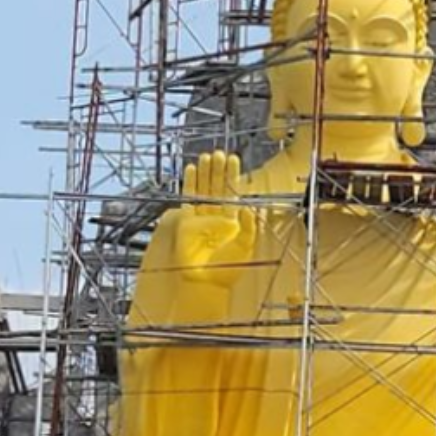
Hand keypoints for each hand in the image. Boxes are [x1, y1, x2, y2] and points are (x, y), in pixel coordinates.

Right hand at [154, 151, 253, 273]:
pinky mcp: (186, 222)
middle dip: (217, 170)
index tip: (233, 159)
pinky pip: (188, 199)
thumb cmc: (228, 268)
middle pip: (216, 187)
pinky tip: (191, 170)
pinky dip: (189, 184)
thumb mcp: (246, 247)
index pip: (232, 192)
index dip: (232, 175)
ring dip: (204, 173)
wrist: (207, 282)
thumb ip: (249, 227)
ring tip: (206, 156)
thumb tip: (248, 207)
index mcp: (232, 220)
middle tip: (218, 153)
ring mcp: (200, 218)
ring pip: (202, 189)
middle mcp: (216, 216)